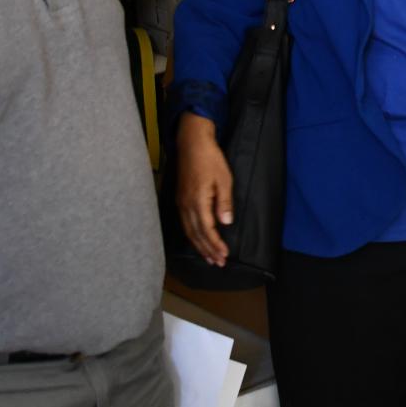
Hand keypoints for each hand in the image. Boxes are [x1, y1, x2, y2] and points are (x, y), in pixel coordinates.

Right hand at [176, 113, 232, 266]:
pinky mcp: (180, 199)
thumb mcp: (224, 179)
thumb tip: (225, 223)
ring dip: (199, 246)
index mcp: (198, 201)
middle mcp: (186, 205)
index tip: (224, 255)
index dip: (215, 244)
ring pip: (189, 230)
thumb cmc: (210, 158)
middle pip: (196, 234)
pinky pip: (185, 223)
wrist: (192, 143)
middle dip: (207, 250)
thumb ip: (224, 202)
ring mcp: (181, 202)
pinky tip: (197, 240)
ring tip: (208, 257)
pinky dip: (192, 235)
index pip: (207, 229)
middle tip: (217, 263)